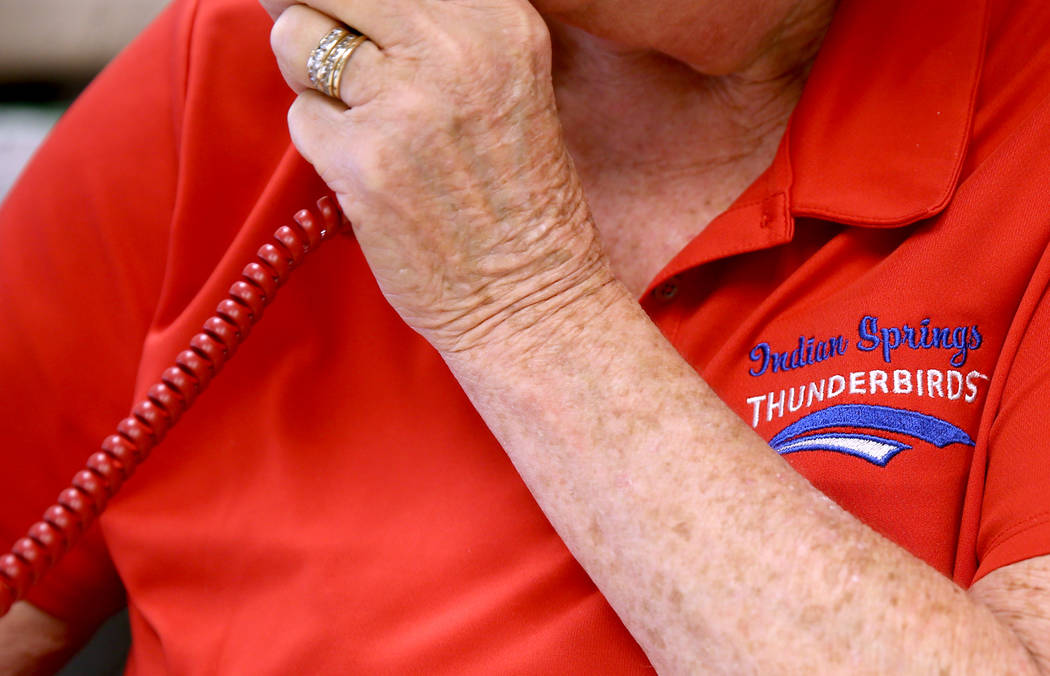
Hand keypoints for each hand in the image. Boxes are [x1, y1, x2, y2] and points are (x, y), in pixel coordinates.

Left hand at [265, 0, 612, 354]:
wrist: (529, 294)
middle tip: (350, 72)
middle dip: (319, 19)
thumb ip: (424, 24)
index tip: (362, 35)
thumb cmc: (511, 191)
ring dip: (316, 80)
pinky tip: (374, 174)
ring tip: (369, 123)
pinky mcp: (364, 161)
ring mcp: (405, 103)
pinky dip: (324, 144)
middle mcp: (455, 46)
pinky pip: (301, 116)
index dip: (354, 4)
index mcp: (497, 17)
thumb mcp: (500, 77)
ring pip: (296, 38)